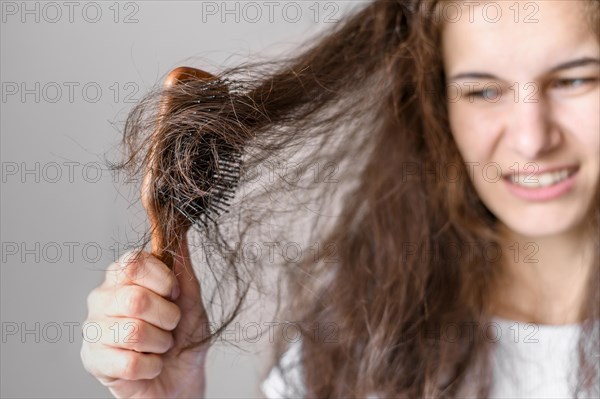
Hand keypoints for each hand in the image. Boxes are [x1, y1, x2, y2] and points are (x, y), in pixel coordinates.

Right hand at [81, 238, 209, 397]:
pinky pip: (130, 363)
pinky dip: (152, 367)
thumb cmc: (182, 335)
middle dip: (167, 317)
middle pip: (135, 299)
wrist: (181, 377)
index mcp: (122, 277)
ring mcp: (93, 329)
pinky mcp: (92, 360)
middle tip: (170, 325)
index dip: (163, 281)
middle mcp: (101, 298)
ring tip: (159, 345)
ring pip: (133, 332)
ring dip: (160, 343)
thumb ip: (181, 266)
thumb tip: (179, 229)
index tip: (175, 294)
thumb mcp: (190, 298)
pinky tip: (150, 365)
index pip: (133, 263)